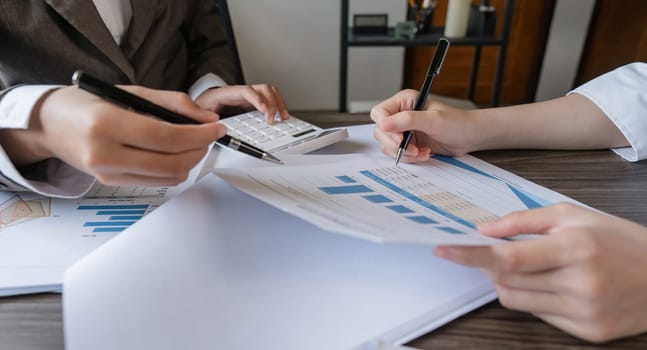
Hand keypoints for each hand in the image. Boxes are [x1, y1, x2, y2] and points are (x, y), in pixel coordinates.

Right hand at [3, 85, 226, 185]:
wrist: (50, 125)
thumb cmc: (87, 103)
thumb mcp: (129, 92)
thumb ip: (171, 103)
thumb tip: (206, 118)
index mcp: (106, 123)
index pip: (166, 136)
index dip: (198, 134)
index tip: (216, 127)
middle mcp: (104, 153)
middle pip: (170, 163)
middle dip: (199, 150)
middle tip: (209, 135)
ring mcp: (107, 173)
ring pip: (167, 177)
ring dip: (190, 161)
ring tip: (193, 143)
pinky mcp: (112, 183)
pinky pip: (156, 182)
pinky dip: (174, 169)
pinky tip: (175, 154)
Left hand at [196, 84, 289, 123]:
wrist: (203, 104)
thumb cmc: (203, 107)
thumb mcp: (200, 111)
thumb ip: (206, 116)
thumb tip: (215, 121)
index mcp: (228, 93)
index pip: (246, 91)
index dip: (257, 99)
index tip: (264, 110)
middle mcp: (241, 92)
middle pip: (263, 89)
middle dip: (272, 103)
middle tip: (272, 118)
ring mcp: (249, 96)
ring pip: (269, 92)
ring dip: (278, 103)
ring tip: (283, 116)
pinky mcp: (253, 103)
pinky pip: (270, 100)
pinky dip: (278, 106)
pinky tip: (281, 115)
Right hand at [370, 89, 477, 162]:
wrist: (468, 136)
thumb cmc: (456, 123)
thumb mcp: (433, 120)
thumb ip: (408, 120)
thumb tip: (384, 124)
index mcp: (404, 101)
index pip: (380, 113)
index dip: (385, 126)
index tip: (399, 137)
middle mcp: (401, 114)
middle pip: (381, 131)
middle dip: (395, 144)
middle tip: (412, 148)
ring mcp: (403, 129)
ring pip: (388, 144)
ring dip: (403, 152)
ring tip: (420, 151)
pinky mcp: (408, 142)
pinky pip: (398, 153)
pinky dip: (409, 157)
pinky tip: (423, 153)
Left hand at [433, 203, 646, 341]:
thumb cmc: (619, 240)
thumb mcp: (574, 215)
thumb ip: (525, 221)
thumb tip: (484, 229)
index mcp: (576, 248)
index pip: (508, 258)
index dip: (471, 256)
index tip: (444, 250)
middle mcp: (579, 284)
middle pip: (506, 281)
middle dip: (491, 266)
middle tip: (498, 252)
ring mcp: (584, 312)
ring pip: (516, 300)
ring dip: (510, 283)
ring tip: (534, 267)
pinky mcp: (588, 333)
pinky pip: (538, 315)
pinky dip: (534, 298)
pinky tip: (554, 285)